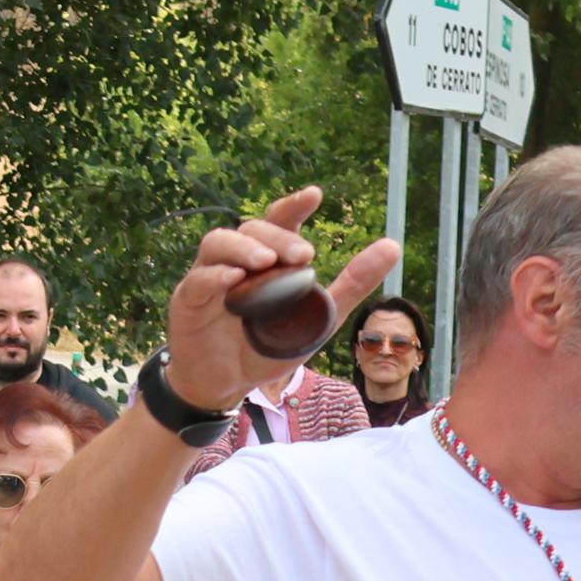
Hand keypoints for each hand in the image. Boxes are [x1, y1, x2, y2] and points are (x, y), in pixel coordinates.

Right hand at [162, 186, 403, 411]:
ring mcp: (210, 278)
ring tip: (266, 263)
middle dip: (279, 237)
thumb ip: (352, 283)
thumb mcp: (318, 317)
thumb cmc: (266, 348)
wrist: (226, 385)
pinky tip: (234, 279)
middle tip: (305, 256)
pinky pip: (199, 279)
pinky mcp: (188, 301)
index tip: (314, 195)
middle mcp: (237, 261)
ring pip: (219, 242)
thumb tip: (392, 245)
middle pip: (253, 229)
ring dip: (244, 248)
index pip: (279, 221)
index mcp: (267, 260)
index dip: (293, 205)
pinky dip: (216, 275)